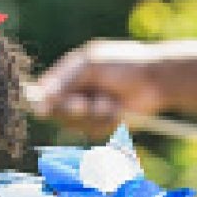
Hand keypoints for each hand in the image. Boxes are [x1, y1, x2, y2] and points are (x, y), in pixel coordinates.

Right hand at [25, 39, 166, 136]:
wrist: (156, 80)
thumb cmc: (124, 65)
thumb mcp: (91, 65)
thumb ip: (65, 80)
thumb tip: (39, 96)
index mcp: (67, 75)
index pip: (44, 93)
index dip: (44, 102)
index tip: (45, 108)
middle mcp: (75, 94)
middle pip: (56, 113)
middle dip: (72, 110)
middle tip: (85, 104)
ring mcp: (89, 110)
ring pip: (75, 124)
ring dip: (93, 114)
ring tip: (110, 101)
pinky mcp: (103, 124)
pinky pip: (94, 131)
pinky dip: (107, 121)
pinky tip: (118, 109)